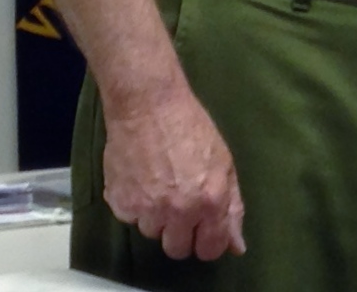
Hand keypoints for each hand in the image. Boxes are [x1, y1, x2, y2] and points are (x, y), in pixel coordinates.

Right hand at [101, 83, 244, 259]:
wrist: (148, 106)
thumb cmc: (192, 129)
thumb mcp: (224, 164)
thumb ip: (232, 208)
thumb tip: (237, 246)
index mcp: (209, 202)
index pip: (210, 250)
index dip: (208, 242)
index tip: (205, 231)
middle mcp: (178, 211)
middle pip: (177, 250)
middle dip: (181, 233)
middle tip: (180, 207)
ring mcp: (146, 210)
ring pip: (152, 233)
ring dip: (157, 217)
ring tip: (160, 184)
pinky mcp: (120, 203)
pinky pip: (130, 218)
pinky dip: (136, 204)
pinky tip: (141, 178)